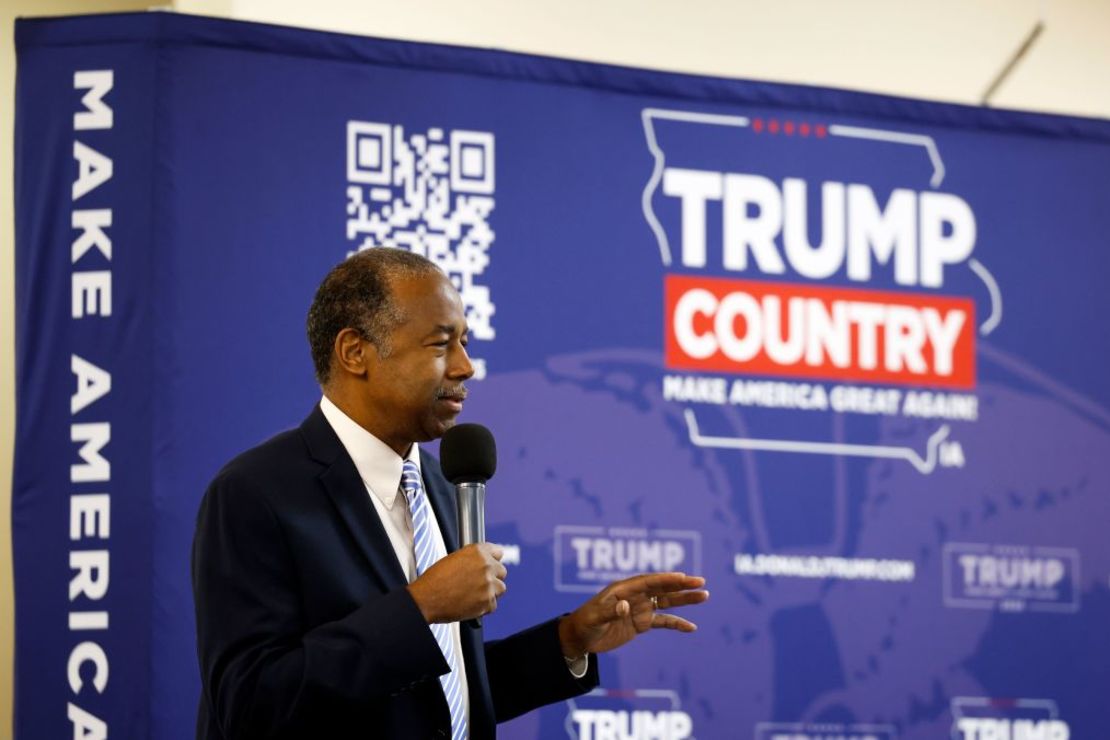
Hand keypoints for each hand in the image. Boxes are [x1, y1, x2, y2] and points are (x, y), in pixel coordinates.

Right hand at [407, 543, 506, 622]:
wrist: (426, 599)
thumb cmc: (435, 580)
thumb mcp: (454, 559)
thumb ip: (472, 560)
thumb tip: (482, 564)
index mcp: (477, 551)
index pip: (497, 552)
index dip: (493, 560)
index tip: (491, 565)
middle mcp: (486, 565)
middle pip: (501, 571)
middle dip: (493, 577)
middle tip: (479, 584)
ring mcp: (488, 584)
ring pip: (500, 588)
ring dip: (491, 592)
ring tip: (474, 595)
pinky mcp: (488, 602)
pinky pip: (493, 605)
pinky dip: (484, 607)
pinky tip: (470, 604)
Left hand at [557, 572, 707, 657]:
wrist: (580, 638)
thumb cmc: (584, 624)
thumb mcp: (594, 618)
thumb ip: (610, 612)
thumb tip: (626, 606)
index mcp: (624, 589)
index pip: (649, 581)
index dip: (666, 579)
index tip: (683, 577)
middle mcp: (635, 596)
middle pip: (662, 588)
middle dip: (682, 585)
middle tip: (701, 582)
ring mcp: (640, 609)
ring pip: (667, 602)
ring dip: (685, 600)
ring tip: (704, 596)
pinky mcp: (641, 623)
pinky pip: (663, 622)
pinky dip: (677, 624)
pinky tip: (692, 627)